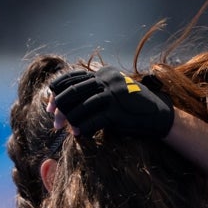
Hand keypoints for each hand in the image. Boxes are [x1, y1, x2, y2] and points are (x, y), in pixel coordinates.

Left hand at [47, 66, 173, 137]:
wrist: (158, 115)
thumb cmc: (132, 107)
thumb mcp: (113, 92)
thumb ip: (95, 92)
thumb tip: (67, 103)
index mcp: (104, 72)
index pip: (73, 77)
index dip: (58, 89)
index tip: (49, 104)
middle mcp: (107, 79)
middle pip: (74, 90)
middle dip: (60, 106)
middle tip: (55, 121)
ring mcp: (113, 94)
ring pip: (81, 105)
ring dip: (71, 119)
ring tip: (65, 129)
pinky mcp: (117, 111)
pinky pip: (94, 120)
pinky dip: (84, 128)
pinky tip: (78, 134)